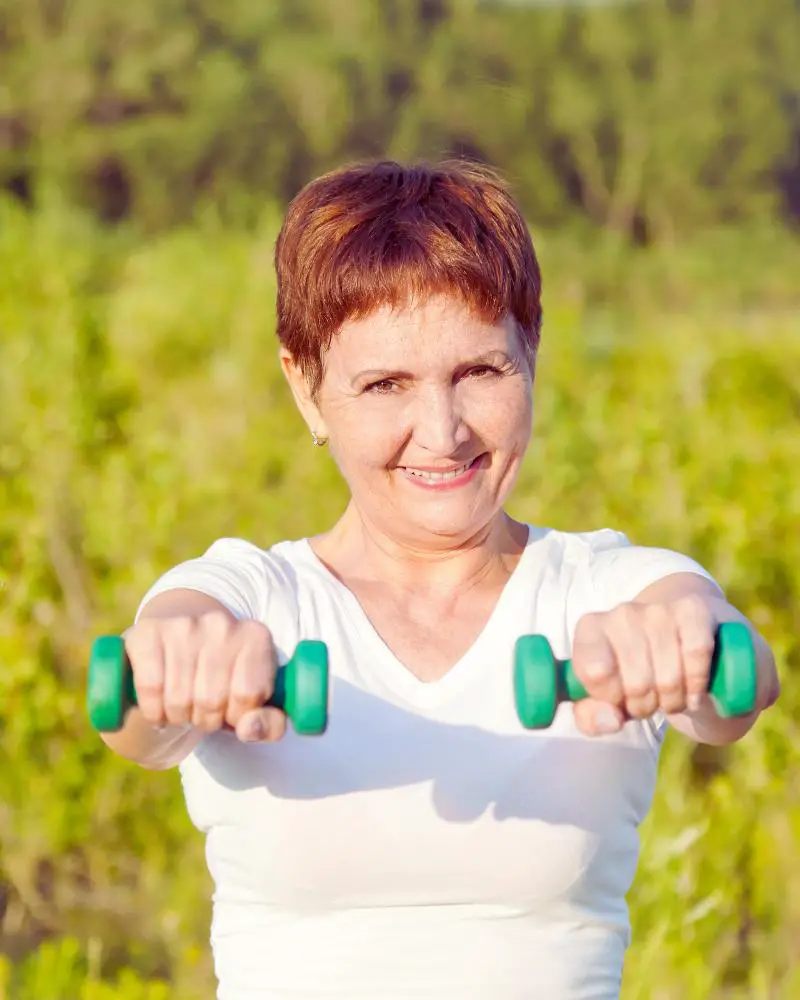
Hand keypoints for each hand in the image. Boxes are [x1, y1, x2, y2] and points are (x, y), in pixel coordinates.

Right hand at [123, 612, 286, 742]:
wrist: (184, 643)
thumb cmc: (226, 681)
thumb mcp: (257, 703)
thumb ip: (269, 724)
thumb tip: (250, 729)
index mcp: (256, 637)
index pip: (249, 695)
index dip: (238, 715)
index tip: (232, 709)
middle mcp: (221, 624)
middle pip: (211, 700)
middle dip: (206, 720)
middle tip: (203, 710)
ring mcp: (183, 625)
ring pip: (179, 699)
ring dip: (179, 718)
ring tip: (183, 707)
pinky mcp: (148, 632)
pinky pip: (150, 688)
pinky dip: (153, 710)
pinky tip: (160, 706)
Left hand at [570, 595, 716, 736]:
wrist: (675, 630)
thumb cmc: (632, 670)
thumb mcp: (603, 698)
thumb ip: (592, 716)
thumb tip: (611, 720)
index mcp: (590, 630)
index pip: (595, 673)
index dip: (611, 698)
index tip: (618, 698)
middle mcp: (621, 614)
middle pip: (636, 683)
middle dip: (645, 706)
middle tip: (648, 701)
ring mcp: (657, 610)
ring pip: (669, 678)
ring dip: (673, 701)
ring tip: (670, 696)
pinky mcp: (692, 610)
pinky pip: (697, 656)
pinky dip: (697, 684)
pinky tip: (693, 689)